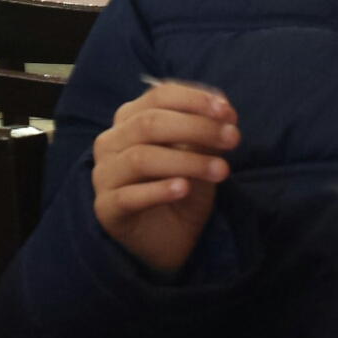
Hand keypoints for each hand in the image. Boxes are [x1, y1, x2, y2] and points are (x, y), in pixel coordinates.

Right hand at [91, 81, 238, 275]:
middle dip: (196, 127)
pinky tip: (184, 189)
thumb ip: (205, 135)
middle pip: (149, 123)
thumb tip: (225, 112)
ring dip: (186, 161)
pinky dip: (158, 190)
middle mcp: (110, 142)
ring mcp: (104, 175)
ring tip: (221, 170)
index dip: (194, 100)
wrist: (168, 242)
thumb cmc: (180, 190)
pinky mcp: (106, 208)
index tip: (228, 112)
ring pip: (141, 158)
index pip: (158, 96)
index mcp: (130, 120)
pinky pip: (129, 196)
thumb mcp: (199, 158)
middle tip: (233, 139)